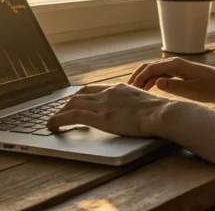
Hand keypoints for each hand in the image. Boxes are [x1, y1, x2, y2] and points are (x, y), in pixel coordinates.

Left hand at [46, 83, 171, 137]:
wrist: (162, 113)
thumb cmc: (161, 113)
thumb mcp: (146, 105)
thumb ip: (137, 107)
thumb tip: (141, 114)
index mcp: (119, 89)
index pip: (93, 89)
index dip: (81, 96)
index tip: (75, 102)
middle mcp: (108, 93)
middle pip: (80, 95)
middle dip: (67, 104)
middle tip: (59, 113)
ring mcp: (103, 104)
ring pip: (72, 104)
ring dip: (59, 113)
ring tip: (52, 122)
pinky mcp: (99, 117)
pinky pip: (72, 116)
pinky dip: (58, 120)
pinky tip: (52, 126)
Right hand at [128, 57, 214, 102]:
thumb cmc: (212, 87)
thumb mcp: (193, 90)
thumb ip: (173, 86)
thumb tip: (156, 83)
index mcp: (175, 65)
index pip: (151, 68)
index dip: (139, 78)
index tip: (131, 89)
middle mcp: (174, 63)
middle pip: (149, 67)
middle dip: (137, 76)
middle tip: (128, 89)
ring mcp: (176, 67)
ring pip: (154, 71)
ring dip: (144, 79)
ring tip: (135, 91)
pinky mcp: (179, 72)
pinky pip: (161, 74)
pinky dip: (152, 81)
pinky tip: (148, 90)